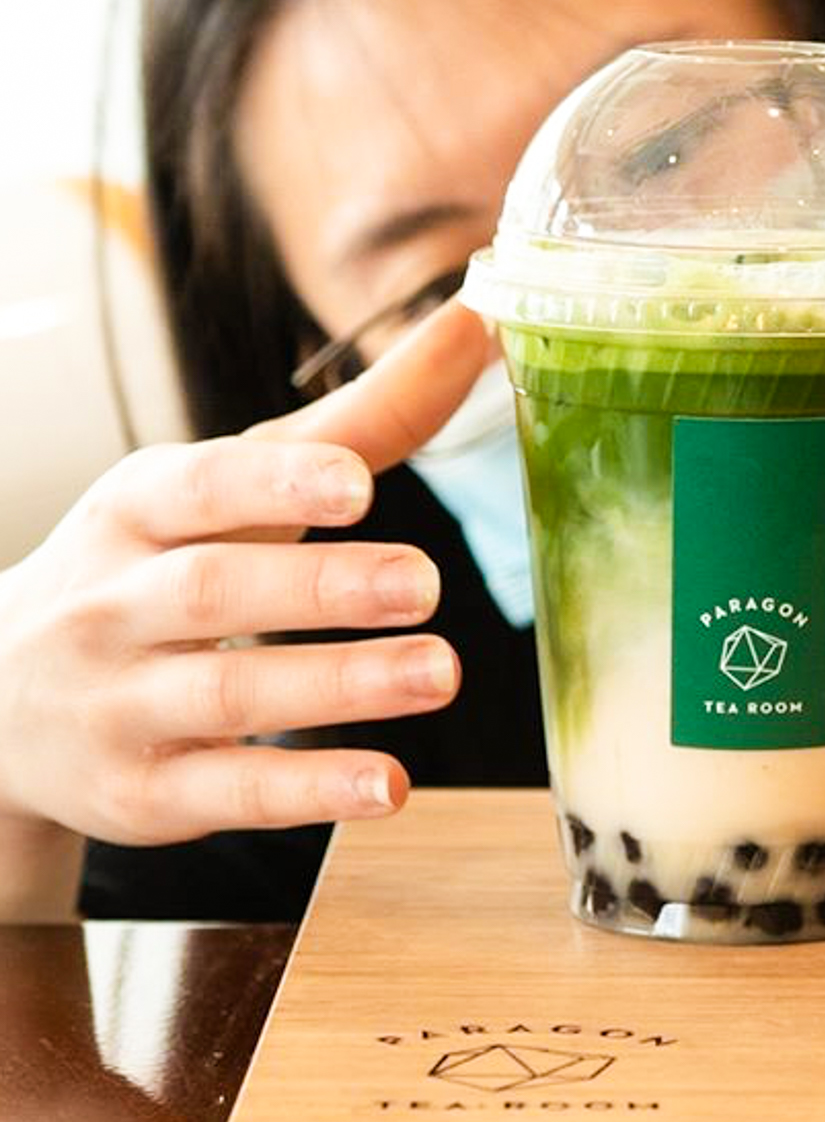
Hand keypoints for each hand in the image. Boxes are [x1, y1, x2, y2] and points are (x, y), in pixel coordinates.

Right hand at [0, 302, 493, 847]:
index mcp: (136, 510)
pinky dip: (308, 791)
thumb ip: (358, 422)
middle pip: (213, 591)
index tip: (357, 481)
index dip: (276, 482)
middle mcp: (113, 604)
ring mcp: (120, 705)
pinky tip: (389, 785)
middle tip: (424, 580)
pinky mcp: (142, 795)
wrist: (1, 702)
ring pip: (225, 694)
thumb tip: (479, 325)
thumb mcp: (230, 490)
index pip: (198, 488)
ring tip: (441, 671)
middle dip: (320, 586)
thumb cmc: (153, 567)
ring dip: (340, 683)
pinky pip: (227, 792)